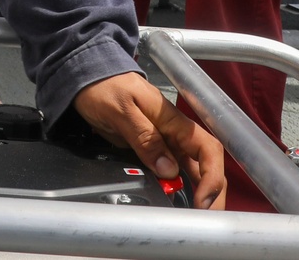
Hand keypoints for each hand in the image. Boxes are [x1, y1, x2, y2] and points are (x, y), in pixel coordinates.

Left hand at [73, 73, 225, 208]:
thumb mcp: (121, 110)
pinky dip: (177, 188)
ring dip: (196, 193)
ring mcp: (164, 140)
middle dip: (211, 192)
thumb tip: (169, 170)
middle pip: (205, 163)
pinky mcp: (151, 147)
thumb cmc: (104, 87)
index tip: (202, 201)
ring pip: (189, 170)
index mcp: (172, 119)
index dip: (212, 175)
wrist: (86, 78)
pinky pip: (171, 170)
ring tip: (193, 218)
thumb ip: (145, 138)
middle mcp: (173, 131)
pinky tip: (175, 203)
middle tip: (204, 219)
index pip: (207, 148)